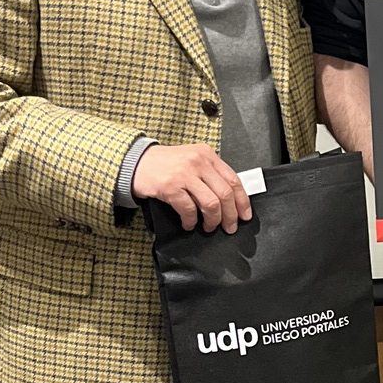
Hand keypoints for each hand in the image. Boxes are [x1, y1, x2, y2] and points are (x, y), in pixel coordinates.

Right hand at [132, 143, 251, 232]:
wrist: (136, 161)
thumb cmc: (165, 164)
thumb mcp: (192, 160)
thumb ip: (210, 173)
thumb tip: (230, 199)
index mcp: (208, 155)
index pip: (234, 180)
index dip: (242, 201)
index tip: (245, 215)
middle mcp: (198, 162)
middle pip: (225, 194)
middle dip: (230, 215)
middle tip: (229, 227)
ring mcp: (185, 174)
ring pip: (211, 204)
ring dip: (212, 221)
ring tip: (209, 227)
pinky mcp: (170, 187)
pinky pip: (189, 210)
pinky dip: (191, 221)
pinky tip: (188, 224)